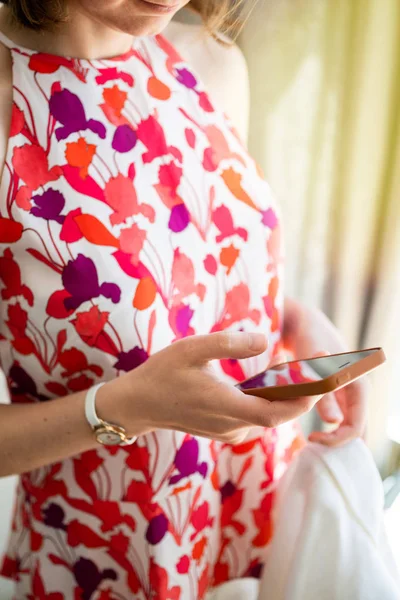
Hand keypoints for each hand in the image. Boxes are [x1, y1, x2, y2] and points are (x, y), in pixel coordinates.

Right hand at [111, 332, 323, 443]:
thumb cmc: (163, 373)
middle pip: (279, 414)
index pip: (278, 412)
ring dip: (284, 394)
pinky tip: (269, 377)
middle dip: (301, 391)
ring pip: (268, 415)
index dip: (304, 397)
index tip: (322, 377)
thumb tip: (265, 340)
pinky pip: (255, 416)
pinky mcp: (224, 430)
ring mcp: (228, 431)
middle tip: (315, 363)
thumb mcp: (193, 348)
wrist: (138, 404)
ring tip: (293, 364)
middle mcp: (232, 426)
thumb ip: (230, 344)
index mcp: (227, 407)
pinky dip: (268, 398)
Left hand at [283, 299, 368, 445]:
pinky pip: (341, 419)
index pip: (355, 426)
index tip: (312, 438)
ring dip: (334, 438)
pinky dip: (331, 429)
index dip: (336, 439)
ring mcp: (351, 394)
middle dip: (338, 443)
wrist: (307, 325)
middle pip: (357, 430)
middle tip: (313, 443)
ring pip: (350, 426)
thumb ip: (324, 393)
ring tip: (313, 441)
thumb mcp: (315, 367)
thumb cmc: (310, 343)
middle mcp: (359, 392)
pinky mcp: (341, 395)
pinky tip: (314, 433)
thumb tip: (334, 421)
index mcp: (359, 386)